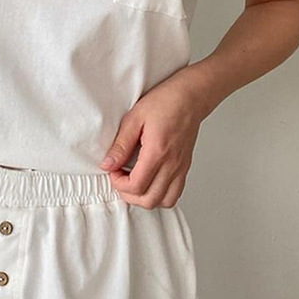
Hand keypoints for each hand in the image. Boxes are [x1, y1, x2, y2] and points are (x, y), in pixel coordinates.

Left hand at [99, 71, 206, 208]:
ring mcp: (181, 168)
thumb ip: (121, 145)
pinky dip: (160, 194)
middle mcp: (172, 165)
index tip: (113, 169)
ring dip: (145, 197)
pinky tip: (150, 180)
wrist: (191, 96)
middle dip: (129, 194)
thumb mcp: (134, 118)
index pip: (136, 186)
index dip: (118, 183)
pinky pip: (174, 194)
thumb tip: (108, 164)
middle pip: (149, 200)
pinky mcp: (185, 167)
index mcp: (158, 152)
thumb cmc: (165, 102)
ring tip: (135, 180)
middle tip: (121, 177)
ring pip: (164, 201)